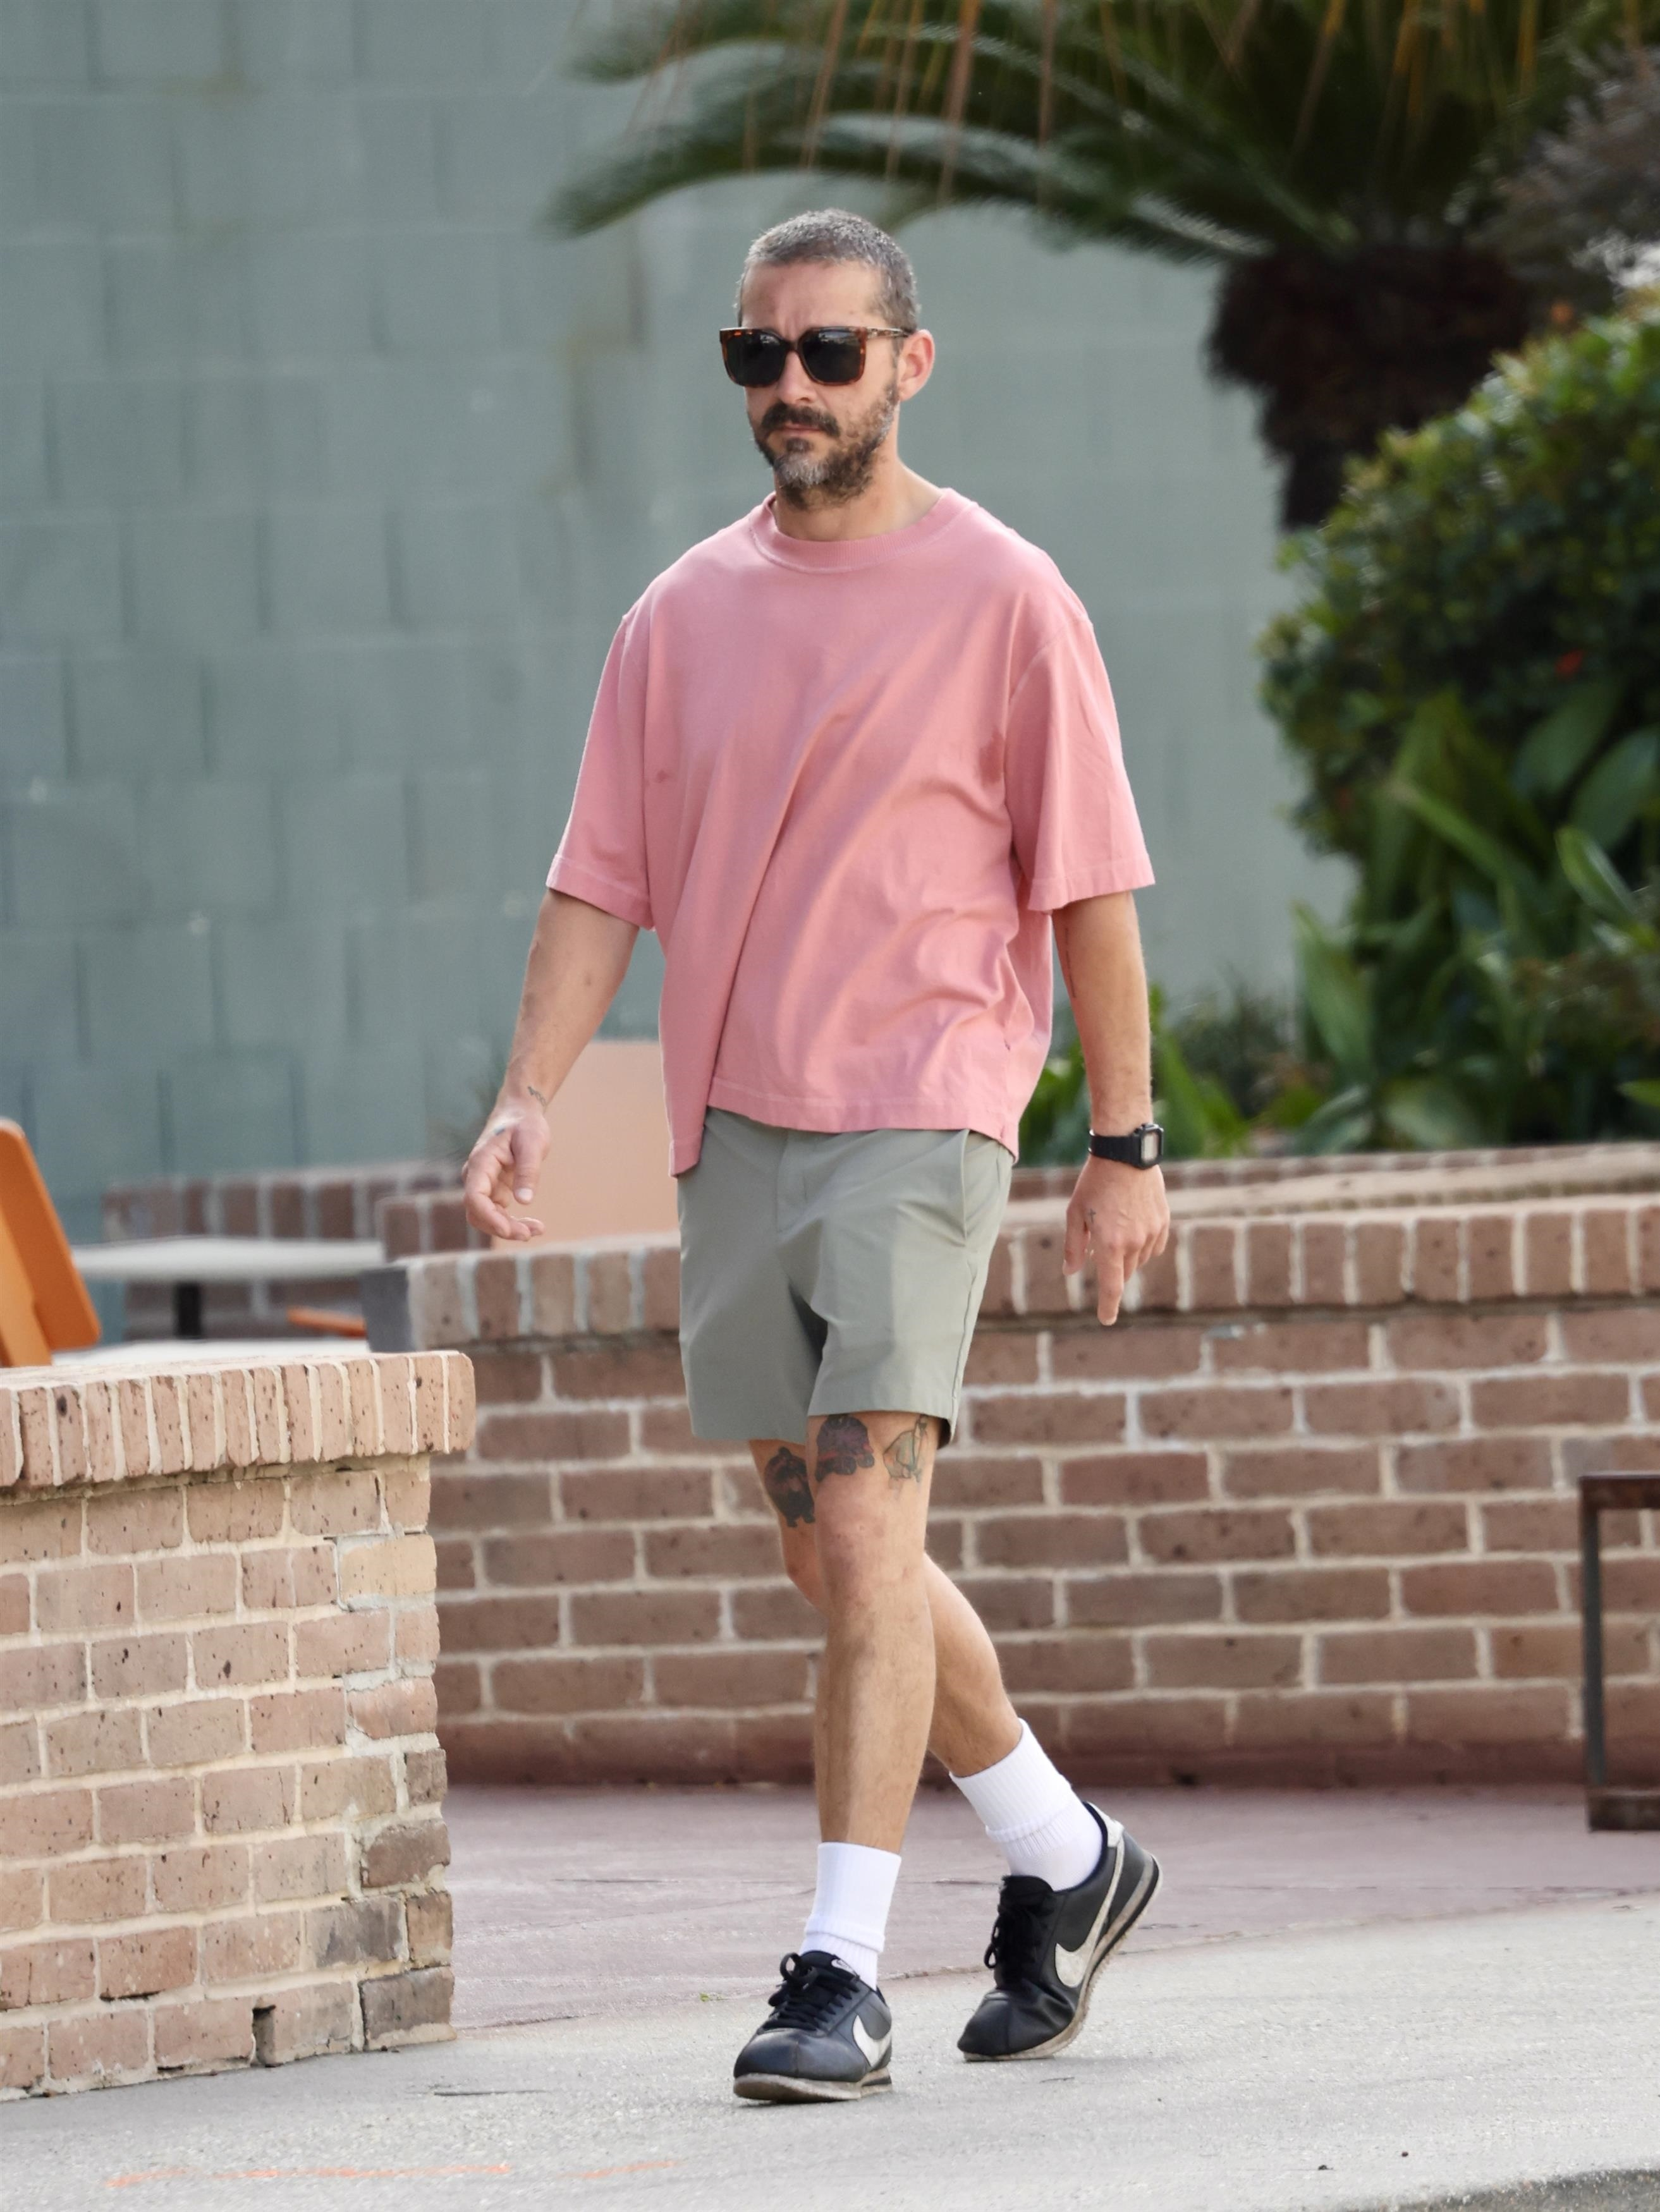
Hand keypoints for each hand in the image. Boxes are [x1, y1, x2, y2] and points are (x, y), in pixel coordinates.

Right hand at [462, 1097, 550, 1241]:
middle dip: (501, 1227)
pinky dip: (512, 1221)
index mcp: (481, 1162)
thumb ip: (528, 1171)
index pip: (474, 1197)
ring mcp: (483, 1184)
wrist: (520, 1114)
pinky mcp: (493, 1189)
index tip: (509, 1229)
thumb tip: (524, 1201)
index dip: (488, 1217)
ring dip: (508, 1228)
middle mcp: (476, 1175)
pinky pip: (497, 1212)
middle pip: (478, 1212)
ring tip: (537, 1230)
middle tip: (530, 1233)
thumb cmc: (526, 1125)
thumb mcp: (533, 1144)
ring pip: (486, 1216)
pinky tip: (533, 1225)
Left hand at [1063, 1156, 1169, 1324]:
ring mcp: (1152, 1233)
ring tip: (1114, 1226)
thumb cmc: (1094, 1183)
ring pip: (1139, 1260)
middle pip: (1123, 1274)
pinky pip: (1153, 1246)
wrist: (1126, 1153)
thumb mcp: (1075, 1214)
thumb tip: (1071, 1272)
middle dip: (1111, 1271)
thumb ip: (1074, 1246)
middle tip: (1098, 1245)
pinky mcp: (1164, 1221)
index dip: (1109, 1307)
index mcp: (1110, 1244)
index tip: (1106, 1320)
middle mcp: (1135, 1243)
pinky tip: (1131, 1225)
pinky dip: (1142, 1245)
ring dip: (1126, 1256)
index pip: (1112, 1287)